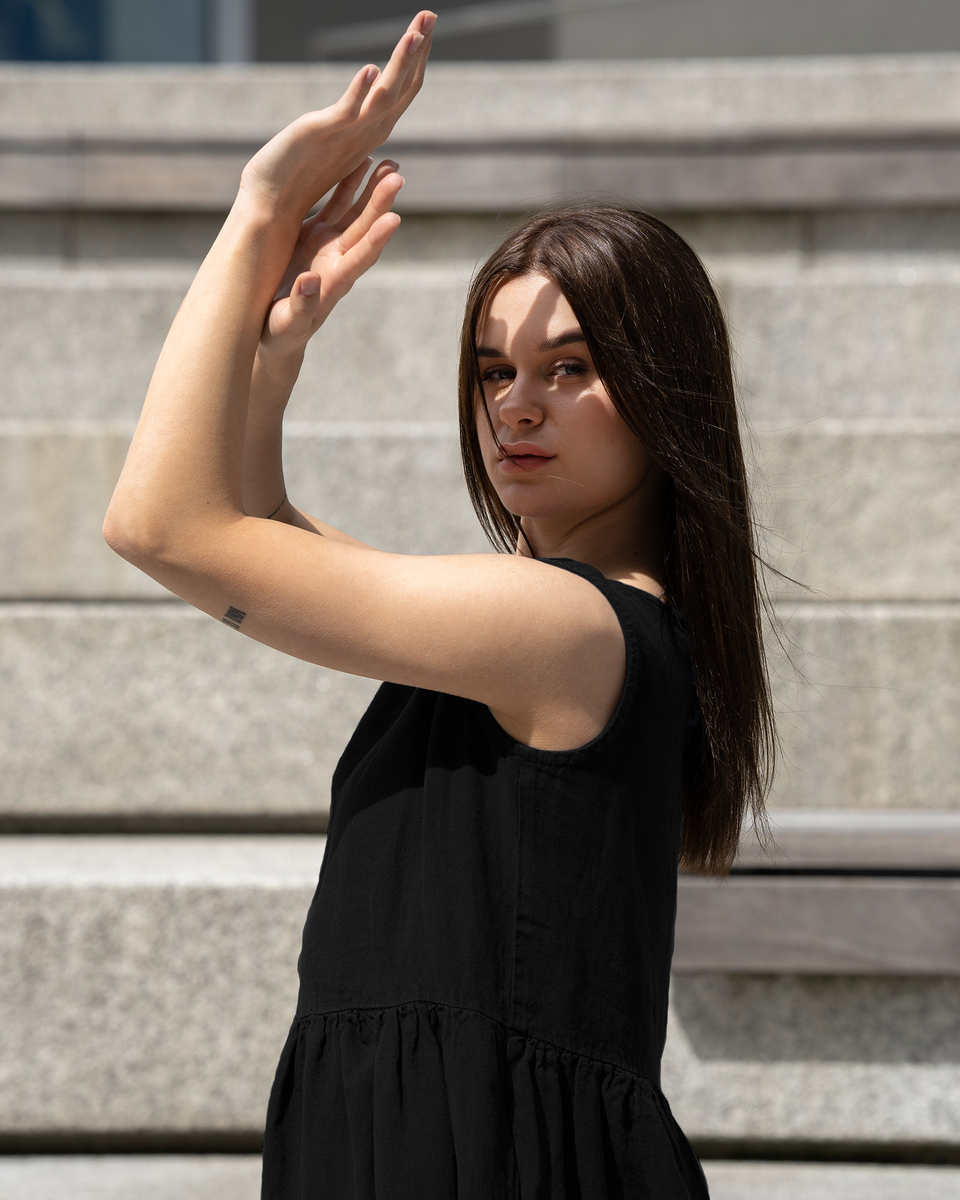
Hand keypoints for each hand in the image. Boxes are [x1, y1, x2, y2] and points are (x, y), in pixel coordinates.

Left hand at [239, 10, 434, 221]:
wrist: (270, 208)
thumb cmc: (294, 177)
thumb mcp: (331, 140)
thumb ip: (350, 120)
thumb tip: (366, 93)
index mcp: (368, 135)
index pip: (401, 94)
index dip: (415, 62)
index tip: (424, 30)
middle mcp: (365, 136)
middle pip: (401, 90)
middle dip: (417, 52)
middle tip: (430, 15)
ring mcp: (347, 137)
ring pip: (383, 97)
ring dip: (400, 64)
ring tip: (414, 34)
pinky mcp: (323, 136)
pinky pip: (347, 112)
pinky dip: (359, 92)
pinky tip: (368, 69)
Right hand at [258, 157, 403, 361]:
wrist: (278, 326)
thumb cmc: (282, 332)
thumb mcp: (288, 323)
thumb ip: (302, 305)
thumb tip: (311, 282)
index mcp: (335, 282)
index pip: (360, 259)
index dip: (376, 240)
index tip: (394, 220)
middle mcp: (338, 259)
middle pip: (364, 229)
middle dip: (380, 203)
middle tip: (397, 176)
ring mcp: (330, 244)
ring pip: (355, 212)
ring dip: (372, 188)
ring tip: (390, 163)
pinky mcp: (317, 233)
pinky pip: (336, 204)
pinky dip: (347, 184)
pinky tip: (360, 161)